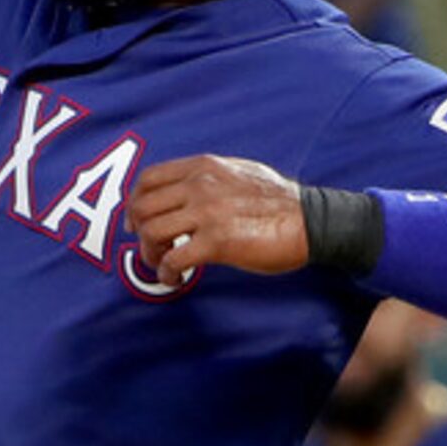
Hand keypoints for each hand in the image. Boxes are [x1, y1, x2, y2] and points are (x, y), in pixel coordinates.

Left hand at [123, 155, 312, 284]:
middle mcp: (200, 185)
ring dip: (151, 255)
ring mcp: (207, 213)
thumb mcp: (239, 171)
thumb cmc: (280, 201)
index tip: (135, 221)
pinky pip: (173, 259)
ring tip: (165, 265)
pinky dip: (166, 273)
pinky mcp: (216, 242)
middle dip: (140, 233)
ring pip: (151, 233)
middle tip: (151, 249)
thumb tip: (183, 190)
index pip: (149, 179)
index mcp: (204, 167)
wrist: (312, 221)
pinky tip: (175, 278)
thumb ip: (208, 177)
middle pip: (143, 208)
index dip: (134, 202)